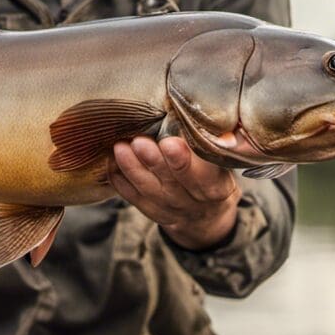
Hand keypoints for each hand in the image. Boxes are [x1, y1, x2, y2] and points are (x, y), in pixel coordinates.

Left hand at [109, 136, 240, 249]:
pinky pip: (133, 198)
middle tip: (139, 141)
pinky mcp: (152, 211)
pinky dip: (121, 180)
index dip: (185, 161)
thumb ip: (216, 144)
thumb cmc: (214, 174)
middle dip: (154, 161)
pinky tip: (111, 162)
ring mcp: (170, 209)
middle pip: (172, 182)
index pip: (203, 176)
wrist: (205, 214)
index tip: (170, 143)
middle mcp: (193, 202)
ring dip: (132, 168)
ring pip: (149, 189)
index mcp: (216, 187)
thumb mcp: (223, 162)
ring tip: (120, 147)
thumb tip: (208, 121)